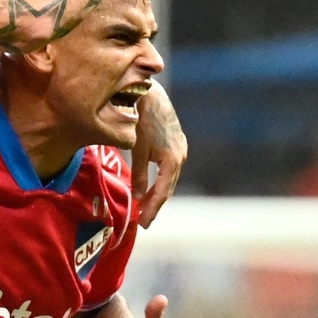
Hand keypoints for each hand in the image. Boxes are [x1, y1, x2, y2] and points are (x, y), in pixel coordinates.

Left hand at [132, 83, 187, 226]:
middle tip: (143, 220)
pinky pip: (169, 168)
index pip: (163, 192)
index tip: (143, 223)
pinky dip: (160, 180)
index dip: (152, 209)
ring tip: (146, 207)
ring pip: (169, 179)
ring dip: (158, 193)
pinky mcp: (177, 143)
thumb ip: (138, 175)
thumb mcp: (137, 151)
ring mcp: (181, 149)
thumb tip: (138, 197)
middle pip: (168, 188)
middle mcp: (180, 156)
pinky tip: (151, 187)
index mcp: (172, 160)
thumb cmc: (140, 120)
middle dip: (155, 204)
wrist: (149, 94)